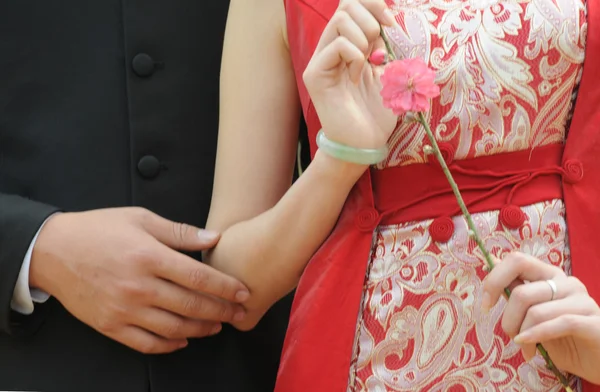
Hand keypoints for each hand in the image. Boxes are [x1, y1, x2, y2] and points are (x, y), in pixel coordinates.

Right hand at [30, 208, 249, 353]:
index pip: (198, 277)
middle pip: (191, 306)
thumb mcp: (141, 219)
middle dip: (222, 312)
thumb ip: (180, 232)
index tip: (243, 292)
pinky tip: (183, 340)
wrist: (53, 251)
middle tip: (239, 313)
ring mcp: (124, 310)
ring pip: (174, 329)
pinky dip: (169, 345)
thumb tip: (214, 239)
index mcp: (149, 257)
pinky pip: (146, 343)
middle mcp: (138, 287)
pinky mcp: (110, 326)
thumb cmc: (98, 230)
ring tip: (217, 326)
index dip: (226, 287)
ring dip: (201, 330)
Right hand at [303, 0, 397, 150]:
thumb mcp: (388, 73)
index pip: (351, 6)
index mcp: (345, 47)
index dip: (373, 4)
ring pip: (340, 20)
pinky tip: (358, 77)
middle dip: (371, 19)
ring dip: (364, 38)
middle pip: (345, 6)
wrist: (365, 144)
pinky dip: (356, 56)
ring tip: (368, 63)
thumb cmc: (376, 113)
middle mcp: (329, 50)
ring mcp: (320, 62)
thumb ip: (383, 47)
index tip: (391, 23)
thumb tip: (384, 22)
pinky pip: (337, 46)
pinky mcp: (316, 75)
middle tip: (380, 47)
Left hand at [483, 252, 599, 383]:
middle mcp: (567, 283)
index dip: (494, 280)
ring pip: (536, 312)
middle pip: (522, 292)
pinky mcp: (595, 322)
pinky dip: (537, 336)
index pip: (517, 260)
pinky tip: (529, 349)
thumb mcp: (532, 312)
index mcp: (549, 275)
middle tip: (511, 336)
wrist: (596, 361)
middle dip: (509, 319)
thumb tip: (490, 261)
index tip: (485, 304)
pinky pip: (559, 324)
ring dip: (523, 335)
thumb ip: (515, 289)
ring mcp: (583, 301)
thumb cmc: (562, 336)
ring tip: (526, 349)